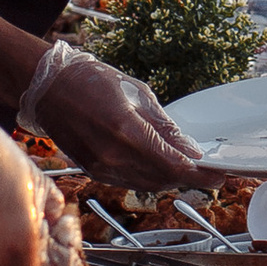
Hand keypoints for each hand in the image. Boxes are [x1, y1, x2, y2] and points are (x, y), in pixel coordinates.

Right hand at [19, 41, 207, 186]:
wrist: (49, 89)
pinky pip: (129, 182)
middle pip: (162, 178)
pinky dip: (149, 178)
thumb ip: (163, 125)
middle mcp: (112, 155)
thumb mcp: (136, 93)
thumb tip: (188, 147)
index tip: (218, 175)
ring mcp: (101, 167)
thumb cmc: (89, 81)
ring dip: (170, 180)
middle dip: (189, 178)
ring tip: (188, 171)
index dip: (199, 174)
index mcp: (126, 130)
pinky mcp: (93, 171)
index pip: (173, 164)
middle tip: (209, 174)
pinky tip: (160, 170)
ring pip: (147, 184)